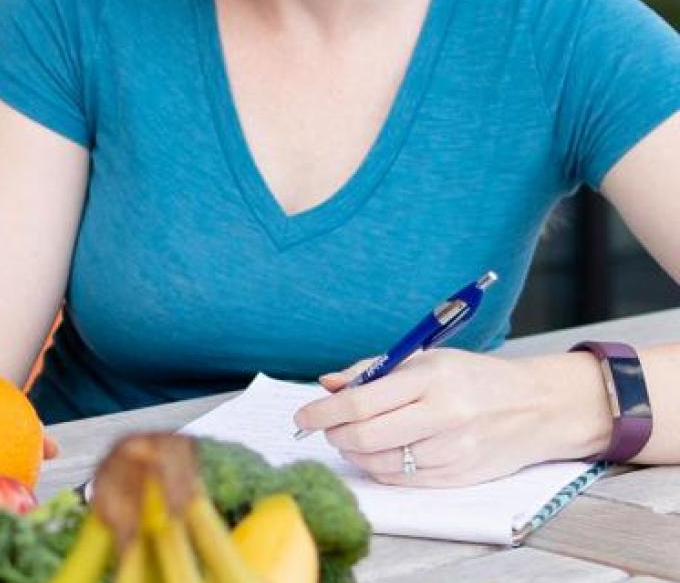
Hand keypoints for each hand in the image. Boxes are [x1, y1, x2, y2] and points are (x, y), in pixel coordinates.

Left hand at [293, 349, 601, 486]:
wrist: (537, 407)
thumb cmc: (474, 376)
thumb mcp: (426, 358)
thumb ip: (373, 370)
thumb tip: (327, 384)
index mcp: (431, 378)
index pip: (362, 401)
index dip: (323, 412)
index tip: (302, 416)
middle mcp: (442, 416)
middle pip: (365, 436)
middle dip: (333, 434)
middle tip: (323, 427)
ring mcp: (451, 451)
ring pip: (380, 462)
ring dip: (352, 452)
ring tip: (348, 437)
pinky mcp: (458, 477)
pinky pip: (402, 480)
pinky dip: (377, 467)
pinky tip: (374, 452)